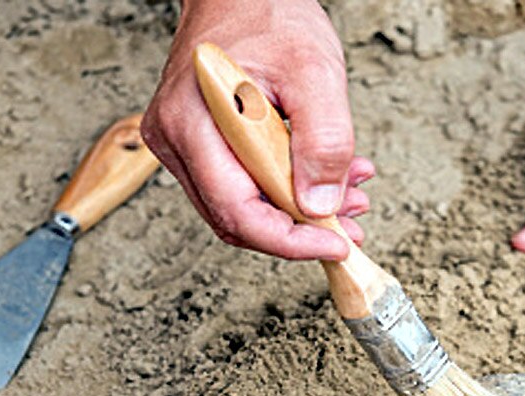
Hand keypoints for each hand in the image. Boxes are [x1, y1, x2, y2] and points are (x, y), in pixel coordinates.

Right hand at [142, 0, 372, 259]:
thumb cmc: (271, 17)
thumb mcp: (315, 73)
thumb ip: (324, 140)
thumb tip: (320, 206)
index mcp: (193, 122)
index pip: (236, 212)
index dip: (289, 241)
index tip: (335, 244)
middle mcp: (175, 139)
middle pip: (237, 218)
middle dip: (298, 231)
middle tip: (349, 226)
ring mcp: (183, 144)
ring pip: (242, 207)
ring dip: (298, 213)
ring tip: (349, 197)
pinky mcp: (200, 145)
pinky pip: (243, 185)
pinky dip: (288, 190)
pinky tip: (326, 179)